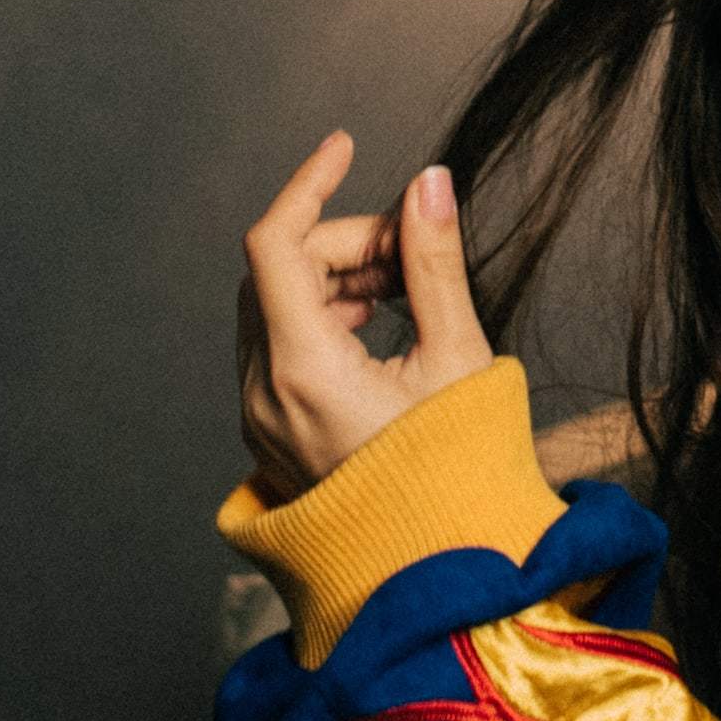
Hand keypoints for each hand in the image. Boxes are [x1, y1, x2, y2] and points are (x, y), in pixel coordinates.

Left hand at [236, 136, 495, 500]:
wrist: (440, 574)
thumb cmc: (460, 473)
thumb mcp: (458, 358)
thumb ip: (434, 263)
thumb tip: (427, 182)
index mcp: (304, 372)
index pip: (275, 243)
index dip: (309, 184)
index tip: (346, 146)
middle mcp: (264, 395)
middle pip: (278, 271)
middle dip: (344, 242)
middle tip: (415, 252)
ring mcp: (260, 420)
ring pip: (274, 308)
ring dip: (333, 279)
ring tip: (405, 292)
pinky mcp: (271, 436)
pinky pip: (277, 348)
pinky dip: (321, 318)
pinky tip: (380, 329)